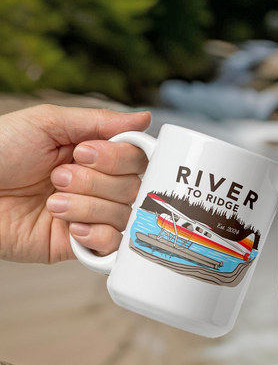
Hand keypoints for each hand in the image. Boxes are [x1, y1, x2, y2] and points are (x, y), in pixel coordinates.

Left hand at [0, 104, 150, 263]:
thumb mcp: (47, 124)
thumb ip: (99, 122)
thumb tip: (143, 119)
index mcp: (94, 156)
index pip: (136, 159)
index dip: (118, 158)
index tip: (83, 153)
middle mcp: (98, 186)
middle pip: (133, 188)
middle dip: (94, 181)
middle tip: (57, 177)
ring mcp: (91, 216)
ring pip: (123, 215)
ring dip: (87, 205)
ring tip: (52, 202)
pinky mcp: (80, 245)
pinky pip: (113, 245)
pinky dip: (95, 234)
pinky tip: (69, 226)